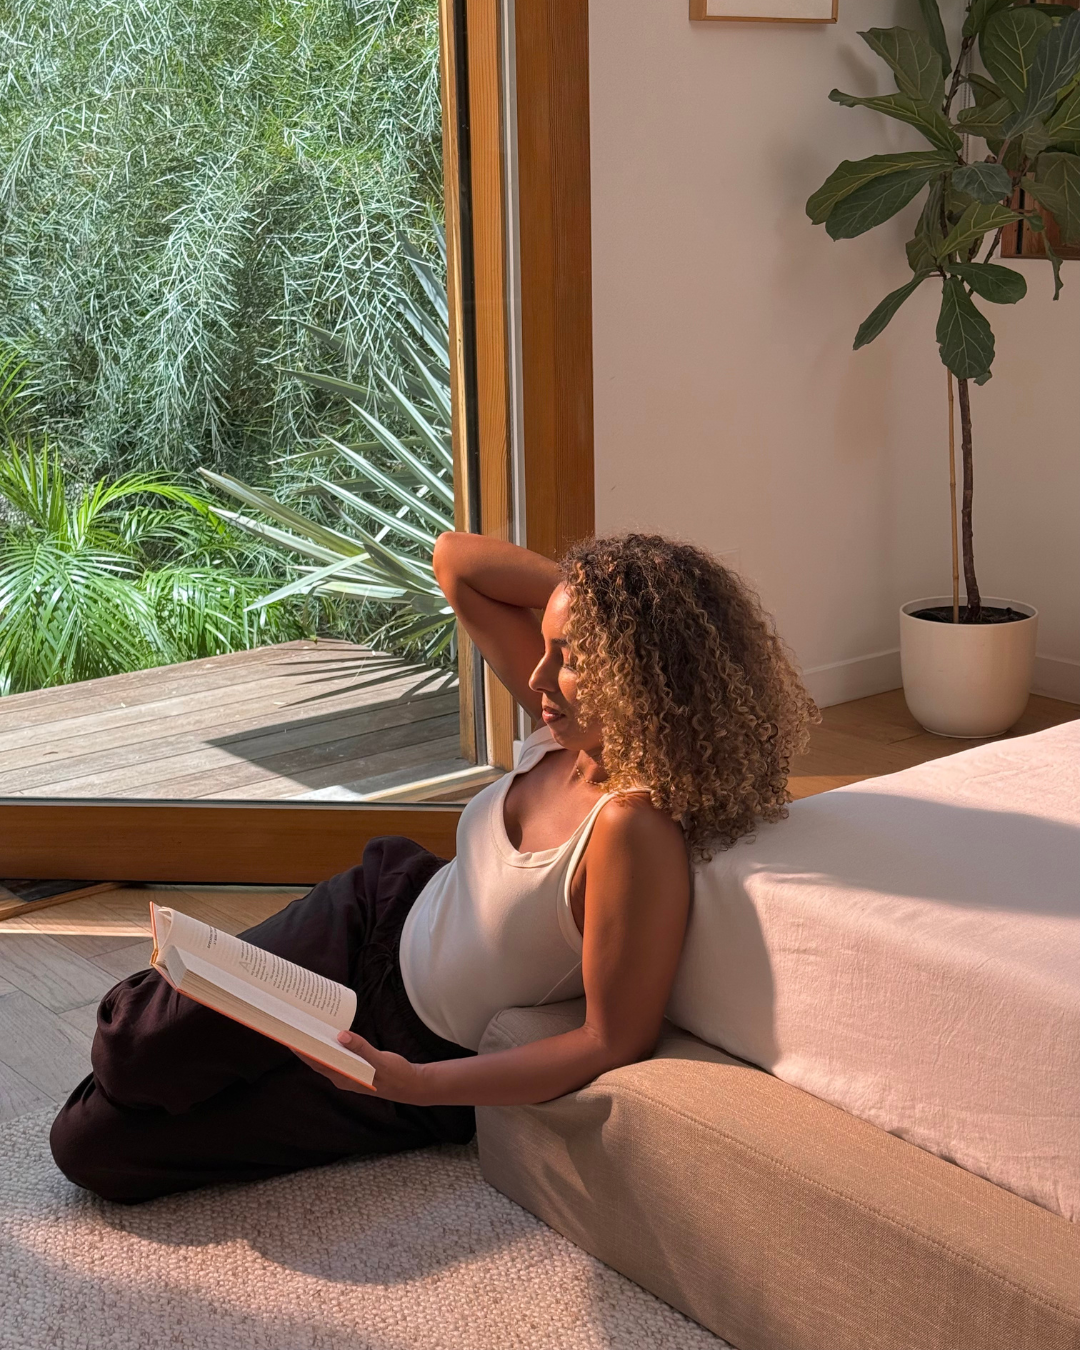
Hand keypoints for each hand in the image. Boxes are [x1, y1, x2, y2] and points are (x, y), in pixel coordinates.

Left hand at [295, 1030, 431, 1104]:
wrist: (410, 1085)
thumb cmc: (395, 1075)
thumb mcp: (379, 1061)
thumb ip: (361, 1048)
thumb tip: (341, 1035)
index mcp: (345, 1077)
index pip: (317, 1063)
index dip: (303, 1051)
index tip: (291, 1038)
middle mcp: (342, 1077)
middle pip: (318, 1060)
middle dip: (305, 1046)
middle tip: (294, 1028)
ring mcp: (348, 1073)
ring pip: (326, 1058)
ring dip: (316, 1045)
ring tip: (307, 1029)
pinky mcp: (355, 1068)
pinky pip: (336, 1056)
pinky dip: (330, 1046)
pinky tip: (329, 1035)